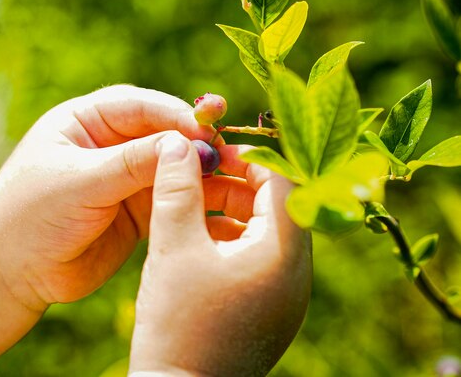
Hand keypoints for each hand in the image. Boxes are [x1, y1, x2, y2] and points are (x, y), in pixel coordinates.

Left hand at [0, 85, 216, 310]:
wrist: (10, 273)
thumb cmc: (28, 217)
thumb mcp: (78, 183)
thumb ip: (130, 163)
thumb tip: (187, 142)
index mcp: (86, 121)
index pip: (140, 107)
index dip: (176, 115)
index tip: (207, 129)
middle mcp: (110, 144)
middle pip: (164, 134)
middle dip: (196, 143)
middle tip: (231, 154)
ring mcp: (126, 178)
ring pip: (174, 167)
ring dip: (204, 172)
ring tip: (238, 179)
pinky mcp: (137, 210)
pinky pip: (173, 199)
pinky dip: (196, 201)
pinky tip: (223, 205)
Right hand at [129, 136, 311, 376]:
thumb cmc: (178, 324)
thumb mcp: (173, 247)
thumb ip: (177, 188)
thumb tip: (177, 144)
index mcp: (283, 253)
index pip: (284, 180)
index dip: (249, 156)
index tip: (213, 150)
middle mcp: (296, 273)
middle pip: (277, 205)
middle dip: (237, 182)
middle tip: (198, 173)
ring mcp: (286, 294)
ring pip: (266, 230)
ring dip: (232, 209)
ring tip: (191, 204)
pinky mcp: (270, 308)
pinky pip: (259, 257)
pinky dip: (232, 237)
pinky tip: (197, 237)